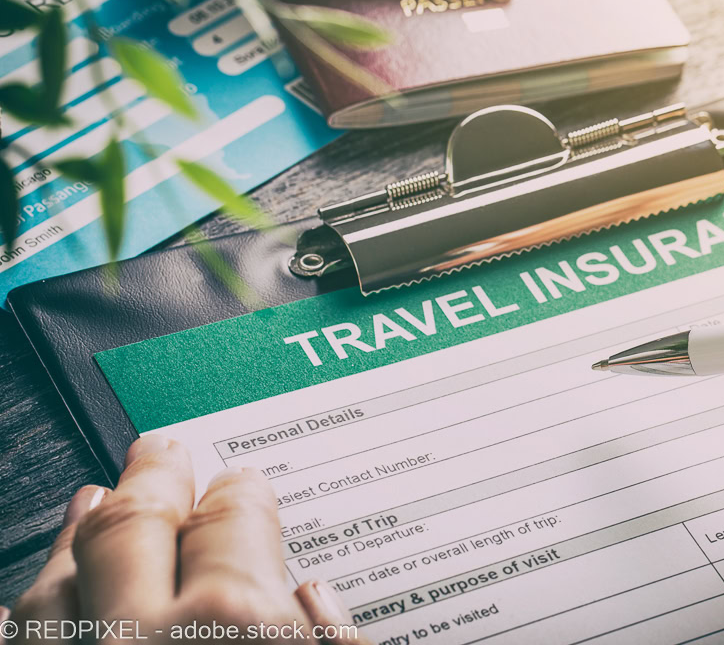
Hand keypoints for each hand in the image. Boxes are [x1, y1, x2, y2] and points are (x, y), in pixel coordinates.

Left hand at [5, 436, 363, 643]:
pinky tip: (35, 590)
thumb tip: (316, 604)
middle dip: (152, 476)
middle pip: (137, 522)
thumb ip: (338, 642)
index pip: (234, 517)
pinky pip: (17, 643)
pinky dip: (24, 614)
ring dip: (77, 535)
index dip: (240, 489)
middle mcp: (142, 636)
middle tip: (160, 451)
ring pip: (57, 582)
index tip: (243, 483)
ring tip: (92, 501)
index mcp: (236, 620)